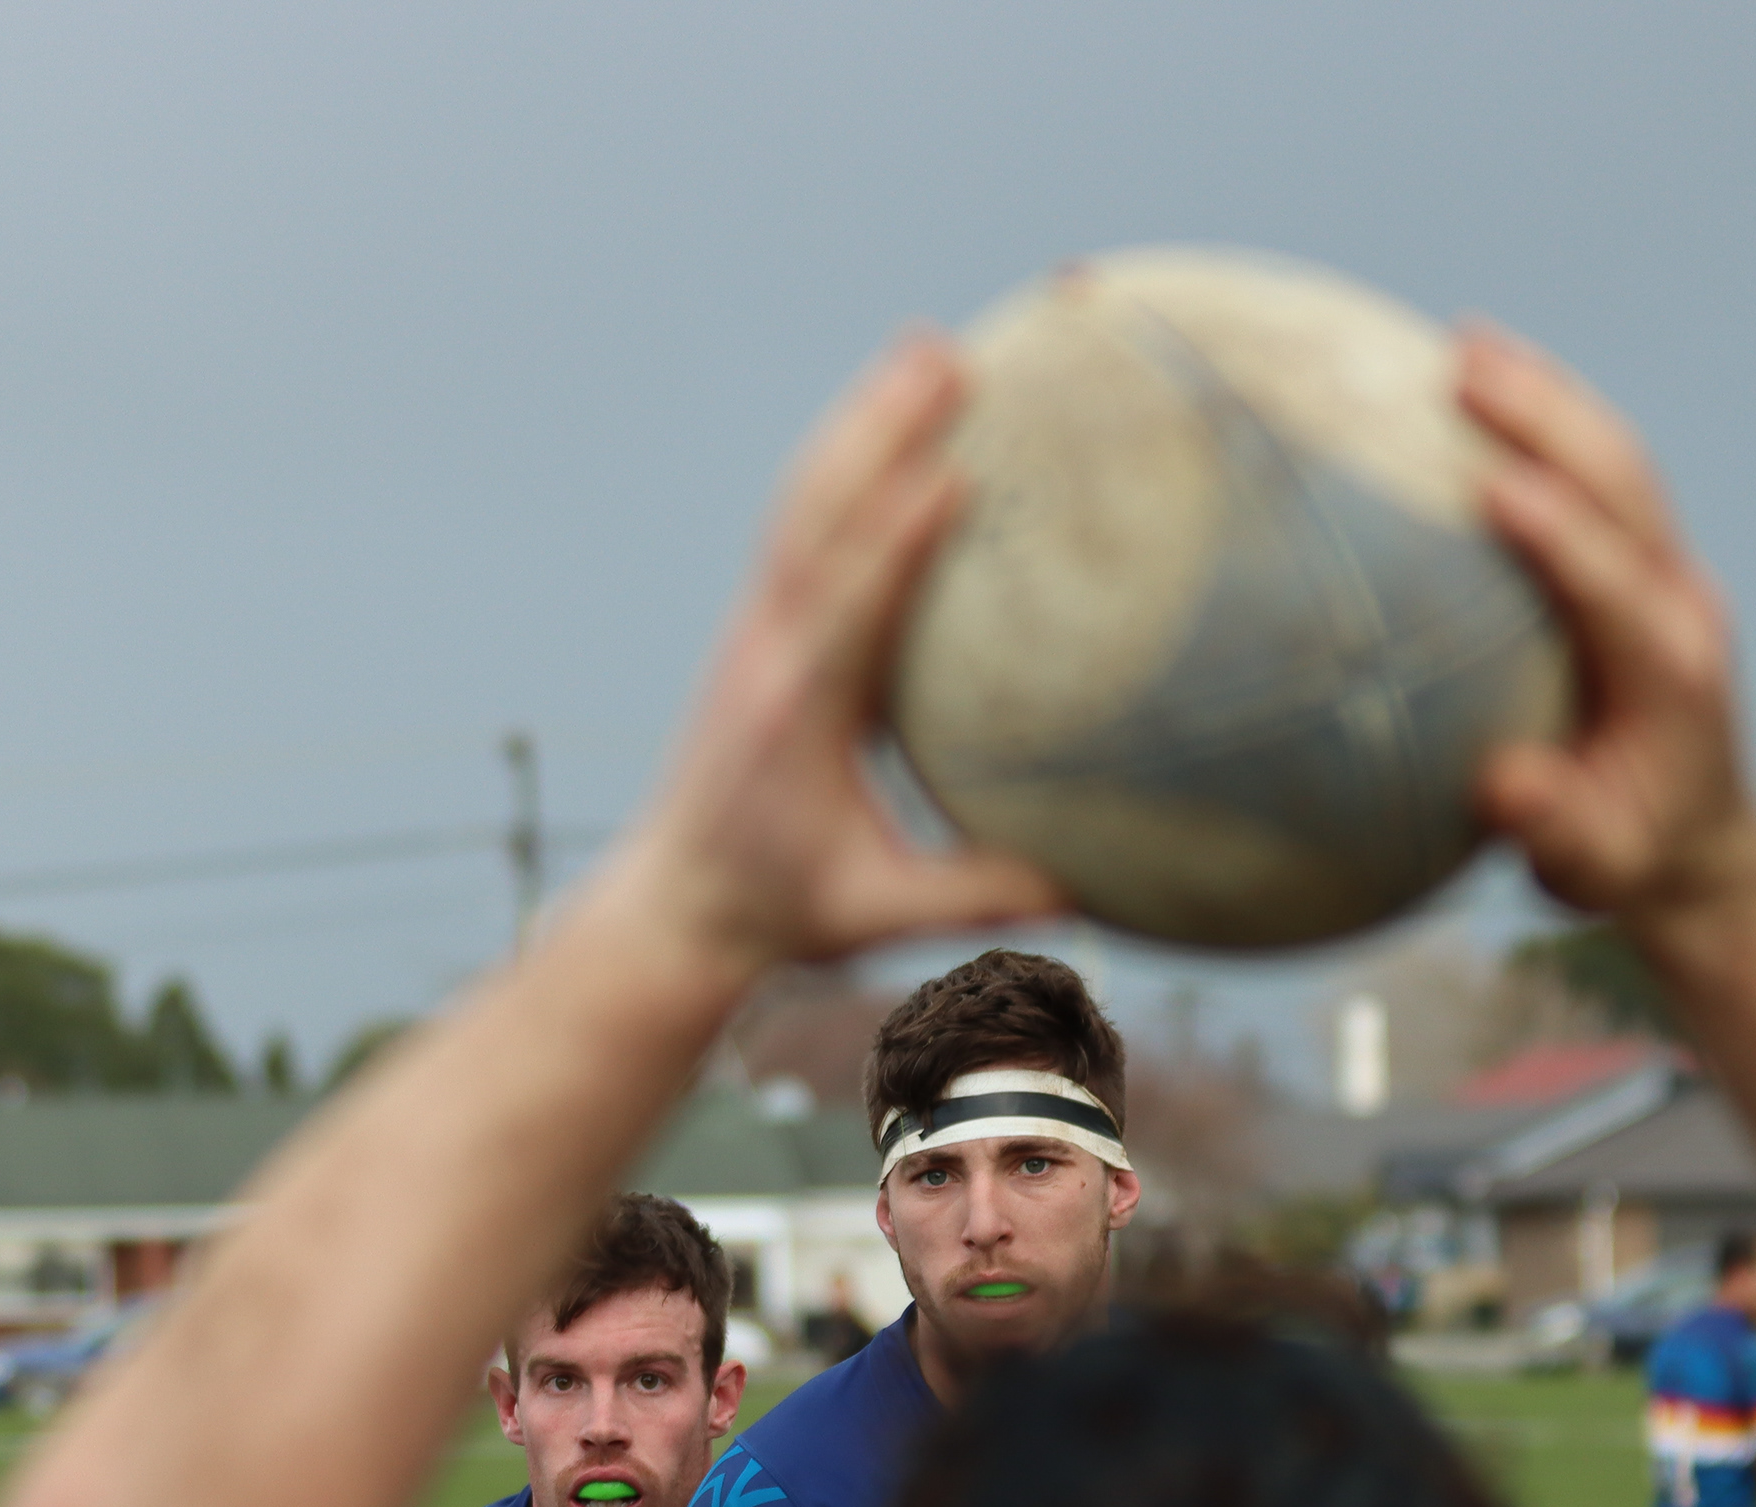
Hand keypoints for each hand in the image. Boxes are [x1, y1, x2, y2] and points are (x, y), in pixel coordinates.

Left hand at [626, 334, 1060, 973]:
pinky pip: (803, 520)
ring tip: (924, 346)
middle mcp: (766, 649)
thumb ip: (969, 897)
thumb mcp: (872, 912)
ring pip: (806, 501)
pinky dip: (846, 457)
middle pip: (820, 518)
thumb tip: (1082, 890)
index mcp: (794, 710)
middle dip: (878, 432)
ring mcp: (755, 627)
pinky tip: (892, 410)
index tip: (949, 474)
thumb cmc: (779, 908)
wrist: (673, 900)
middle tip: (944, 354)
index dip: (893, 540)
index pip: (846, 609)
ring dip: (861, 420)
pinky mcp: (759, 623)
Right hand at [1462, 327, 1755, 923]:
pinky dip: (1545, 427)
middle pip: (1623, 483)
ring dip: (1549, 397)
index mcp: (1670, 669)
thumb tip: (1505, 785)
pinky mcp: (1642, 568)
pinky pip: (1596, 480)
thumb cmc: (1630, 858)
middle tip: (1466, 364)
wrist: (1702, 843)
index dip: (1562, 532)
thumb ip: (1556, 829)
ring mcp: (1667, 575)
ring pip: (1616, 462)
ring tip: (1466, 341)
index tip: (1497, 485)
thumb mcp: (1595, 867)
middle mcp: (1678, 601)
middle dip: (1550, 418)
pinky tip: (1475, 395)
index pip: (1614, 581)